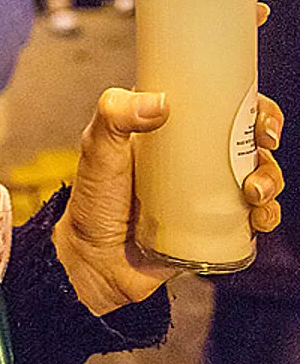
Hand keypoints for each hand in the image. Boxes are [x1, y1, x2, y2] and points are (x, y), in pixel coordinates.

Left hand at [52, 83, 284, 317]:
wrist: (94, 261)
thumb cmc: (92, 199)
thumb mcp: (97, 147)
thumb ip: (115, 114)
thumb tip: (160, 102)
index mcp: (170, 128)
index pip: (218, 105)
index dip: (248, 106)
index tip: (258, 116)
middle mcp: (194, 157)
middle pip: (247, 140)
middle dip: (266, 143)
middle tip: (264, 147)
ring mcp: (208, 193)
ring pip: (258, 177)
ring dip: (271, 181)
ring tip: (254, 193)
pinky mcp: (216, 228)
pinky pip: (254, 219)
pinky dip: (266, 217)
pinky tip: (258, 220)